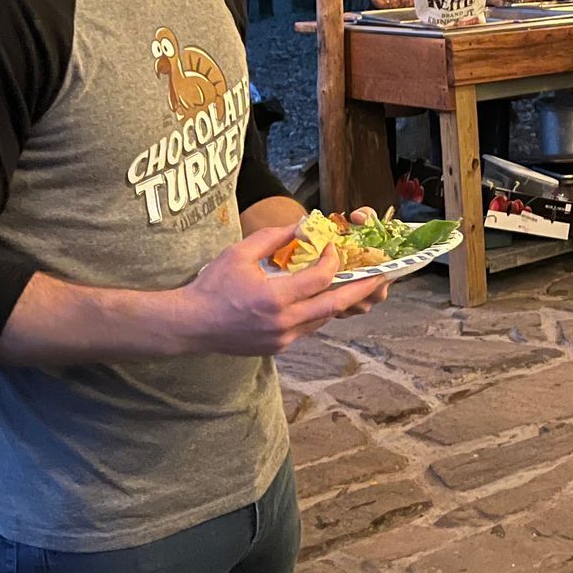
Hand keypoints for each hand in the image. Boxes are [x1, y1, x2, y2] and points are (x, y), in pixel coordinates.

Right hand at [175, 225, 391, 355]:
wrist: (191, 324)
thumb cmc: (212, 286)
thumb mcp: (238, 253)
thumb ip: (272, 237)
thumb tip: (300, 225)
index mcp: (274, 297)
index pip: (319, 279)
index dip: (332, 261)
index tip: (334, 248)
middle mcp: (283, 321)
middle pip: (334, 306)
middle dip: (360, 290)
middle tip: (380, 278)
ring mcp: (282, 338)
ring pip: (322, 320)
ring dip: (337, 303)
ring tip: (354, 287)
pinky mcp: (278, 347)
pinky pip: (307, 329)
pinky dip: (317, 314)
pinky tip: (318, 301)